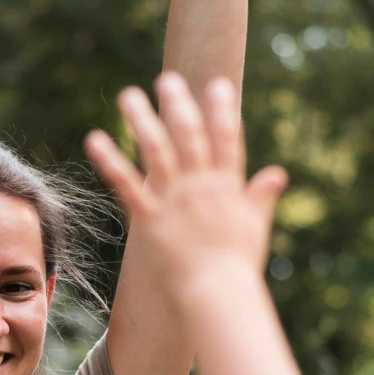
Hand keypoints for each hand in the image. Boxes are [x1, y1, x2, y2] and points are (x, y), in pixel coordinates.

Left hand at [86, 72, 288, 296]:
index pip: (226, 140)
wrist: (217, 296)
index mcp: (228, 188)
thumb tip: (277, 173)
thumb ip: (261, 197)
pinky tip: (96, 138)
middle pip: (189, 137)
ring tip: (128, 95)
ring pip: (156, 152)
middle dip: (178, 106)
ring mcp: (174, 201)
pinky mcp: (150, 219)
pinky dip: (110, 161)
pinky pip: (127, 184)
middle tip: (167, 78)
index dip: (222, 111)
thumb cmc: (237, 268)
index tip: (216, 84)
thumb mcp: (256, 228)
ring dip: (142, 120)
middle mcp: (201, 187)